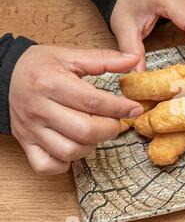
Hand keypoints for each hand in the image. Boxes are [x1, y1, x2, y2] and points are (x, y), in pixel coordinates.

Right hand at [9, 45, 144, 174]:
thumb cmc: (41, 66)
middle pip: (84, 130)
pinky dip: (65, 162)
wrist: (6, 74)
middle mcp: (39, 108)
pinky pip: (47, 166)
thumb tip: (134, 60)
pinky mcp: (25, 144)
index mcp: (50, 82)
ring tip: (95, 132)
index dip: (120, 108)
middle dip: (110, 128)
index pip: (93, 102)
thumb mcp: (72, 56)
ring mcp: (31, 129)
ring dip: (91, 145)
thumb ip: (105, 59)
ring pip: (69, 151)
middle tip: (115, 121)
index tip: (135, 109)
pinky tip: (74, 146)